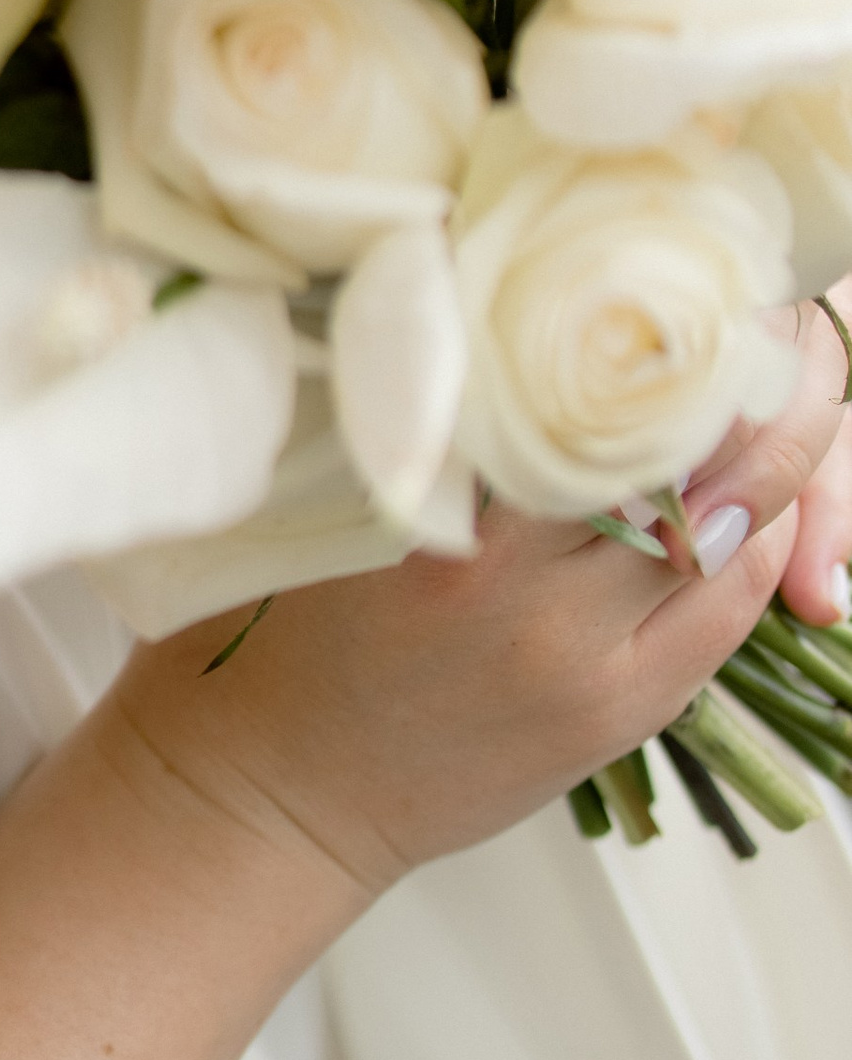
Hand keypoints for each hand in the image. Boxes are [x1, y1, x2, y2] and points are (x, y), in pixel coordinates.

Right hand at [0, 281, 850, 1059]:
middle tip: (763, 309)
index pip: (592, 400)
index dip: (654, 329)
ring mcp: (589, 663)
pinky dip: (757, 541)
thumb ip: (430, 425)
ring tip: (786, 385)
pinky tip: (763, 494)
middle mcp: (533, 595)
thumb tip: (509, 314)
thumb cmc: (275, 637)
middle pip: (689, 456)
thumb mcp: (328, 499)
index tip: (677, 265)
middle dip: (745, 374)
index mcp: (450, 529)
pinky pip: (726, 613)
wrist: (274, 794)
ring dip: (774, 453)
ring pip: (736, 531)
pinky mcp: (621, 715)